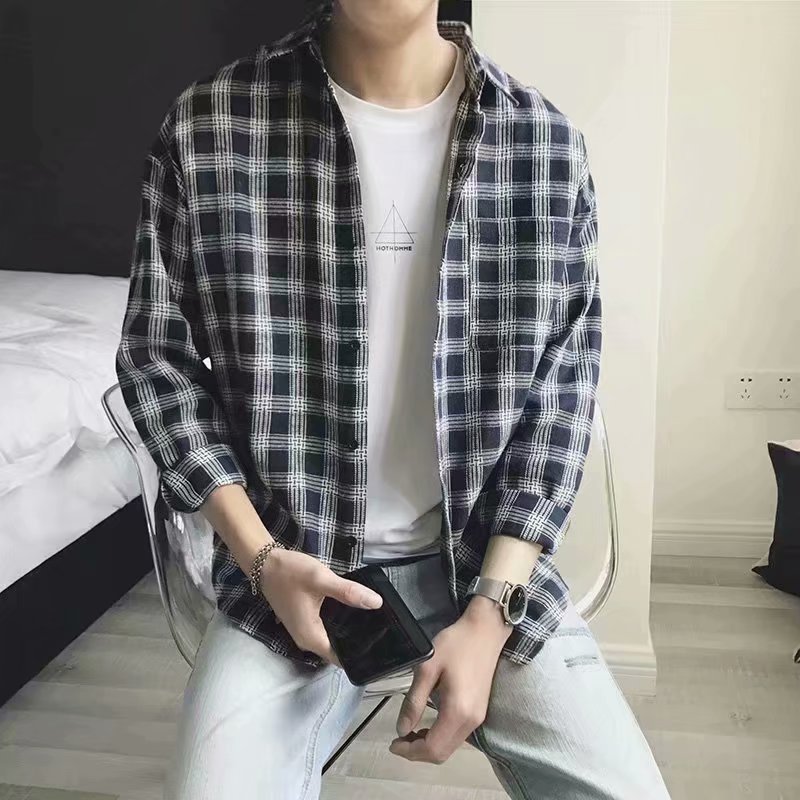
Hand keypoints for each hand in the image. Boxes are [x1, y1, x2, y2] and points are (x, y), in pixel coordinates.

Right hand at [259, 548, 382, 664]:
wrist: (264, 562)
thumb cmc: (289, 572)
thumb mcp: (321, 579)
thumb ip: (348, 592)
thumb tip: (376, 603)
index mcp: (311, 637)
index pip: (341, 658)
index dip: (361, 653)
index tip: (381, 643)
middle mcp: (307, 639)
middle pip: (339, 648)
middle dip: (358, 640)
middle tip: (382, 627)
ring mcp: (304, 630)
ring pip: (333, 637)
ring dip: (348, 629)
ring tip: (372, 617)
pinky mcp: (305, 620)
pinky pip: (326, 627)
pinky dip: (338, 621)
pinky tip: (352, 609)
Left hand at [390, 596, 511, 763]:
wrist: (485, 631)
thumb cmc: (456, 644)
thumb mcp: (427, 668)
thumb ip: (413, 701)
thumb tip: (402, 729)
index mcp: (457, 711)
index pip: (432, 748)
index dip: (410, 752)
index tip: (393, 743)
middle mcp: (471, 721)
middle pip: (442, 753)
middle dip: (417, 752)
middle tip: (398, 740)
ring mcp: (478, 717)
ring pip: (450, 747)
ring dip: (428, 746)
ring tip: (409, 732)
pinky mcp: (480, 712)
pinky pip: (457, 736)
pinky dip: (440, 737)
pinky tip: (427, 724)